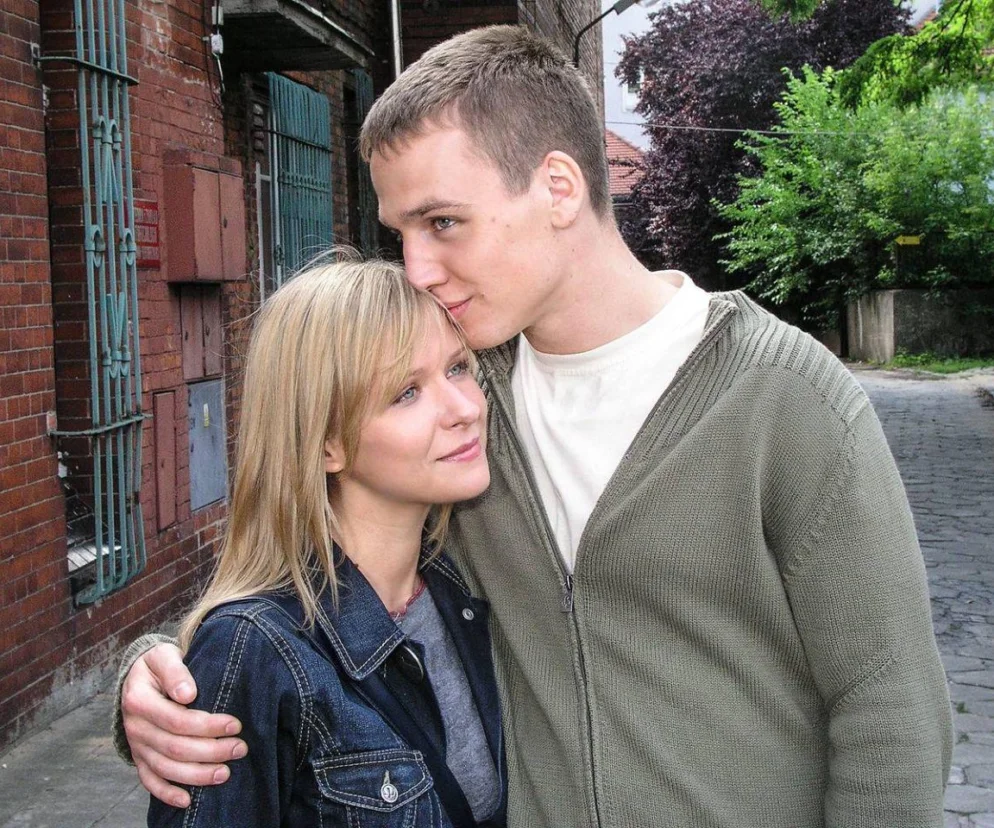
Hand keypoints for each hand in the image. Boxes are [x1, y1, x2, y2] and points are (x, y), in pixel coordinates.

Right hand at [121, 643, 247, 807]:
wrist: (139, 675)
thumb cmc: (158, 664)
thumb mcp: (163, 655)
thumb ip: (175, 670)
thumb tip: (188, 693)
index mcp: (139, 700)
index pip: (177, 720)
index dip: (208, 726)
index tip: (235, 724)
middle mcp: (135, 727)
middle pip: (175, 748)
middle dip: (211, 751)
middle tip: (240, 748)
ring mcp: (137, 745)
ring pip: (166, 768)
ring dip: (197, 775)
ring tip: (225, 773)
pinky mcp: (140, 758)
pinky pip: (150, 781)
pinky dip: (167, 794)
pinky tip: (188, 801)